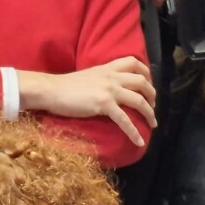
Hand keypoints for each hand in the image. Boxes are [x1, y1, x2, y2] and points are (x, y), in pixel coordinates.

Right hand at [18, 57, 157, 146]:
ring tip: (153, 124)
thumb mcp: (89, 76)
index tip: (148, 83)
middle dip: (152, 95)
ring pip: (139, 100)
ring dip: (149, 113)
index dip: (146, 73)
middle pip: (142, 82)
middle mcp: (112, 77)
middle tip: (153, 106)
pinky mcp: (104, 104)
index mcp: (108, 68)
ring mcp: (109, 90)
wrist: (51, 90)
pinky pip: (125, 120)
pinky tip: (140, 141)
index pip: (133, 62)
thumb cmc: (66, 86)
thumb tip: (111, 89)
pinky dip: (135, 132)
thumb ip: (103, 79)